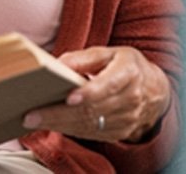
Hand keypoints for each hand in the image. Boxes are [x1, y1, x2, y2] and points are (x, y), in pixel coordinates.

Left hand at [23, 46, 170, 141]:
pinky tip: (50, 125)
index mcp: (128, 73)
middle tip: (33, 114)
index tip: (68, 97)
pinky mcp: (119, 132)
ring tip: (34, 120)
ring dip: (60, 124)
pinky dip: (69, 130)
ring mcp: (126, 119)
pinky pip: (91, 133)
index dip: (89, 92)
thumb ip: (84, 57)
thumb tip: (58, 64)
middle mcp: (130, 99)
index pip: (109, 85)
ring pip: (89, 124)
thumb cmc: (124, 65)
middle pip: (92, 109)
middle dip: (60, 113)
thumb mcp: (108, 52)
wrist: (153, 90)